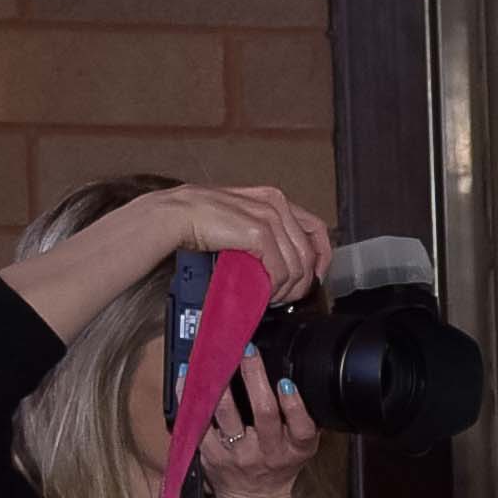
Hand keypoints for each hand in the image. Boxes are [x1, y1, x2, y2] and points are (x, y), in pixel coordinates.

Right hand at [154, 181, 333, 299]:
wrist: (175, 215)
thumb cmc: (201, 219)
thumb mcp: (241, 221)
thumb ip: (265, 234)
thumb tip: (283, 263)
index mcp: (274, 199)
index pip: (316, 230)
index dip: (321, 258)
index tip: (314, 278)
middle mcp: (276, 205)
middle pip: (309, 254)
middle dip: (302, 282)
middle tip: (286, 297)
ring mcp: (269, 217)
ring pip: (297, 266)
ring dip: (287, 289)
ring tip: (271, 297)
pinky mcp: (259, 233)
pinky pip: (280, 270)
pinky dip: (275, 287)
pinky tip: (264, 292)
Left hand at [195, 349, 319, 497]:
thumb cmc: (277, 468)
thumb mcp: (301, 449)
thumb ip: (301, 421)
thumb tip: (294, 378)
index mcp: (294, 450)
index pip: (302, 428)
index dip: (295, 405)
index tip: (286, 383)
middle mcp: (267, 452)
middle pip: (264, 413)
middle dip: (256, 377)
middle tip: (248, 351)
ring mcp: (236, 454)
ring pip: (227, 414)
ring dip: (221, 383)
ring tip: (217, 357)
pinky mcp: (211, 454)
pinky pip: (198, 421)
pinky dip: (190, 396)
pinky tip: (188, 376)